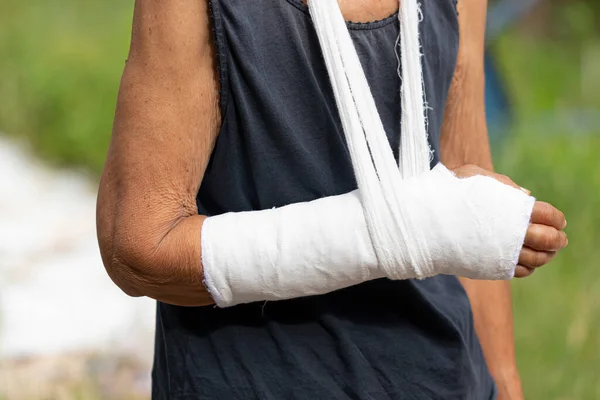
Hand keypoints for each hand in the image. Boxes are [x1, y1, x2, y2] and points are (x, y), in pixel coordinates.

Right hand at [452, 165, 567, 277]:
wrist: (423, 220)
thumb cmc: (447, 193)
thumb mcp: (474, 175)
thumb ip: (502, 184)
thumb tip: (526, 195)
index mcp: (512, 207)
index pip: (547, 214)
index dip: (557, 218)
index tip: (559, 221)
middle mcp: (511, 231)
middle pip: (548, 239)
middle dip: (557, 239)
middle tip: (560, 239)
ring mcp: (501, 251)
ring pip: (536, 259)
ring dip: (546, 256)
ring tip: (548, 253)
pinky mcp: (490, 267)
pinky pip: (519, 272)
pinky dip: (528, 268)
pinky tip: (528, 262)